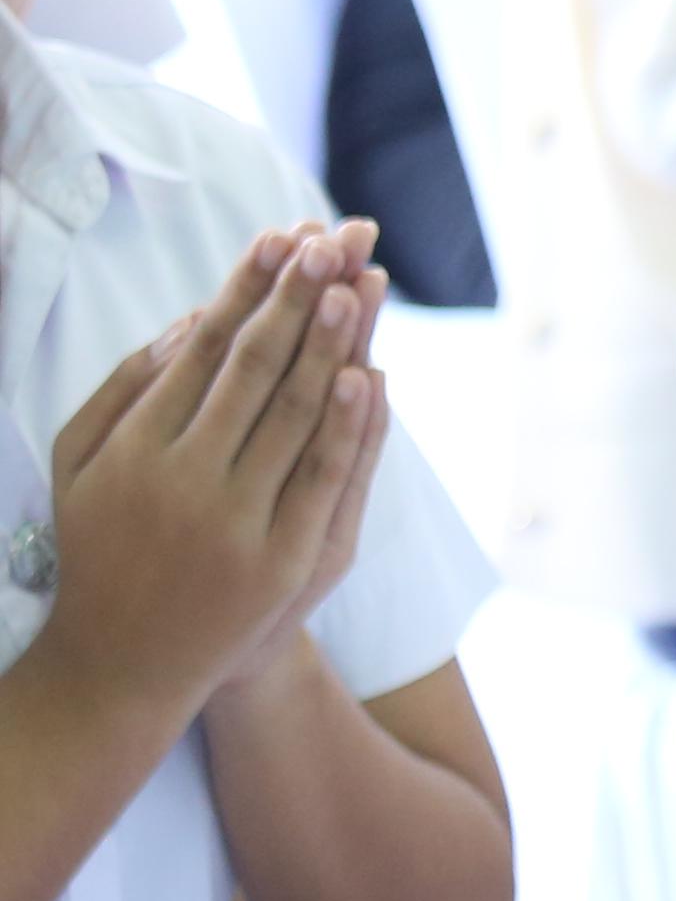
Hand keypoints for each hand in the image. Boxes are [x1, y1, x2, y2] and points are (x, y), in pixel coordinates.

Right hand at [37, 225, 383, 727]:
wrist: (128, 664)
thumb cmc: (104, 546)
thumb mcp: (82, 464)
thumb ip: (126, 389)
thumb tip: (191, 320)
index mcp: (131, 449)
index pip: (201, 349)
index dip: (245, 288)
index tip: (280, 236)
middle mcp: (182, 478)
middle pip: (254, 368)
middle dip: (296, 296)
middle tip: (331, 237)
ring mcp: (237, 521)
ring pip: (295, 415)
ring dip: (332, 342)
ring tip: (356, 280)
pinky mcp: (286, 560)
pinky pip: (324, 478)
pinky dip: (349, 425)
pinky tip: (366, 374)